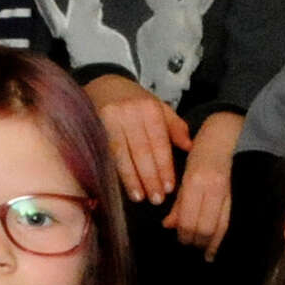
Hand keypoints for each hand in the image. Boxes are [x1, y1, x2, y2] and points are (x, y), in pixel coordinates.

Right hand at [86, 73, 188, 202]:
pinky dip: (113, 171)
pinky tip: (118, 186)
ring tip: (139, 197)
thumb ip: (175, 127)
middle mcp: (130, 113)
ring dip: (131, 178)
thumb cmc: (136, 102)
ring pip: (122, 154)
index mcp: (150, 109)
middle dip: (150, 177)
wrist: (104, 84)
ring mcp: (109, 120)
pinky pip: (106, 153)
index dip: (164, 166)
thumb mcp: (158, 107)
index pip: (159, 143)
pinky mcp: (94, 126)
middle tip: (157, 199)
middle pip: (141, 151)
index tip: (169, 187)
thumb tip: (190, 147)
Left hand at [171, 144, 235, 255]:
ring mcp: (226, 193)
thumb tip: (169, 226)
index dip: (183, 234)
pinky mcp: (233, 195)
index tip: (180, 240)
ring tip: (203, 253)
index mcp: (194, 182)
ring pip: (218, 227)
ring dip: (209, 243)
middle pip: (204, 227)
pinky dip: (220, 237)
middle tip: (189, 246)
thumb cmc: (200, 153)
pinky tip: (214, 247)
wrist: (226, 138)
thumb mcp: (184, 174)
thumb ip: (178, 202)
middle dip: (195, 241)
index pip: (188, 218)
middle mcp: (211, 189)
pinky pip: (227, 221)